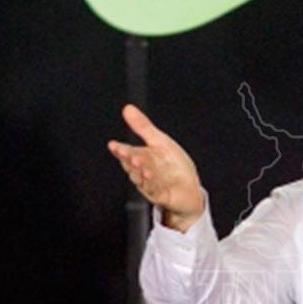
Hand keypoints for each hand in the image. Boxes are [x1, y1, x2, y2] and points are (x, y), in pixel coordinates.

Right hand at [107, 105, 204, 231]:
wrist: (189, 188)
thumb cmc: (175, 165)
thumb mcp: (161, 142)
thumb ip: (143, 127)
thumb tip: (128, 108)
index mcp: (142, 156)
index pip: (127, 152)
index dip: (120, 149)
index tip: (113, 145)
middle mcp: (143, 170)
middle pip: (132, 164)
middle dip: (127, 158)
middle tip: (124, 152)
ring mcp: (150, 183)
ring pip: (140, 177)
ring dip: (138, 169)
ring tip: (138, 162)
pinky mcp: (159, 194)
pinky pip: (153, 188)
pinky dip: (150, 182)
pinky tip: (149, 175)